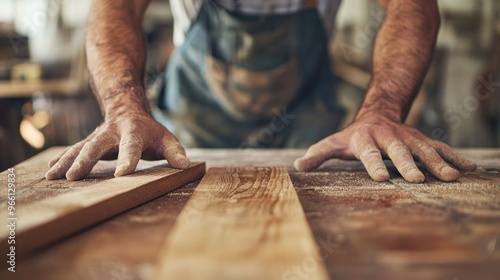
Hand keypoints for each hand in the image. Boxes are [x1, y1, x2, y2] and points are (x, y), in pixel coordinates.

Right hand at [45, 112, 189, 180]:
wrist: (126, 106)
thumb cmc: (150, 130)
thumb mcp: (166, 138)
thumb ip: (175, 152)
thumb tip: (185, 166)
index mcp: (133, 132)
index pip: (131, 147)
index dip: (127, 160)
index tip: (121, 175)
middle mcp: (111, 133)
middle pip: (96, 145)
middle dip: (84, 161)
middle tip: (73, 176)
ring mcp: (97, 136)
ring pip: (79, 147)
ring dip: (66, 162)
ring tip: (52, 176)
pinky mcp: (87, 141)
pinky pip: (72, 150)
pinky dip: (60, 160)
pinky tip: (49, 170)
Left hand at [294, 113, 475, 181]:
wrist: (378, 113)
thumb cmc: (353, 135)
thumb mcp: (335, 142)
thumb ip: (318, 154)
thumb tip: (296, 167)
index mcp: (366, 139)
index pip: (369, 154)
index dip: (374, 165)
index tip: (380, 178)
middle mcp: (389, 138)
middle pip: (400, 151)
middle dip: (408, 164)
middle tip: (418, 179)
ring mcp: (409, 138)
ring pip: (425, 149)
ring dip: (438, 163)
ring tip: (451, 177)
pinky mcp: (423, 139)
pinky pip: (441, 147)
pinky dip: (456, 157)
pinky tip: (470, 168)